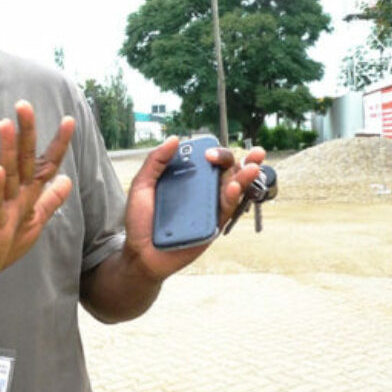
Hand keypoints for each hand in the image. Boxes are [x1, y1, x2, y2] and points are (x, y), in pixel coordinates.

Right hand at [0, 101, 73, 289]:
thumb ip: (50, 200)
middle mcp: (15, 193)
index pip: (45, 163)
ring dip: (7, 150)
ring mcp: (3, 206)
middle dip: (26, 132)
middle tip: (24, 104)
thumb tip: (66, 179)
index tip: (70, 119)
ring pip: (6, 174)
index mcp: (28, 193)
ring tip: (6, 124)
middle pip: (24, 159)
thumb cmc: (4, 244)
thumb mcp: (34, 221)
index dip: (58, 143)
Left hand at [123, 137, 266, 281]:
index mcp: (186, 178)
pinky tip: (234, 187)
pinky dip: (233, 197)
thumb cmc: (140, 221)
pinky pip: (226, 210)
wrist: (140, 252)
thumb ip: (155, 161)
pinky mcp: (213, 225)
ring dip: (245, 176)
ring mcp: (209, 208)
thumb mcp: (142, 186)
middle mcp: (201, 191)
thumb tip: (174, 139)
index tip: (208, 150)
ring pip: (233, 188)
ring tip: (252, 168)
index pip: (205, 159)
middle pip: (224, 170)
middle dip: (233, 159)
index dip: (214, 151)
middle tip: (227, 156)